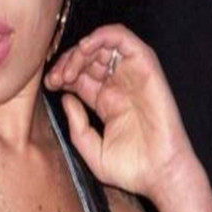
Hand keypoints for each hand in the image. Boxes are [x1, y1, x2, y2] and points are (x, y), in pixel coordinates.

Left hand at [44, 24, 194, 202]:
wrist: (161, 176)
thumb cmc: (132, 169)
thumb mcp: (91, 149)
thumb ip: (76, 124)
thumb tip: (65, 98)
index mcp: (106, 100)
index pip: (80, 73)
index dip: (62, 73)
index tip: (50, 84)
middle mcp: (119, 84)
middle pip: (88, 57)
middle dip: (67, 61)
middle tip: (56, 78)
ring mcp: (132, 75)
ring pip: (103, 44)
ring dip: (81, 49)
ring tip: (69, 67)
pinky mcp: (146, 68)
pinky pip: (124, 39)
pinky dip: (103, 35)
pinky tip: (86, 48)